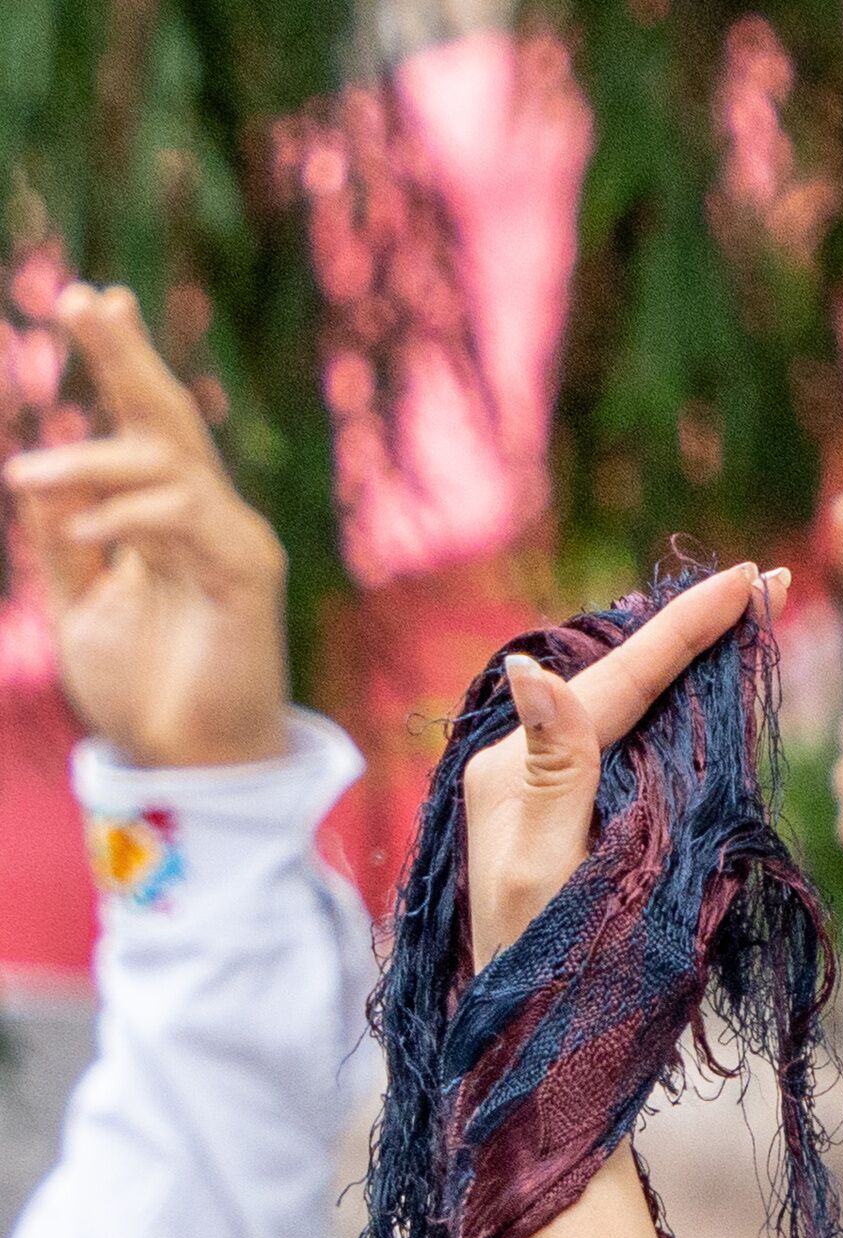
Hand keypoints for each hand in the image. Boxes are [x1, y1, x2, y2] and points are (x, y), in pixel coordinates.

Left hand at [2, 285, 289, 769]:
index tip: (91, 298)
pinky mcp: (249, 576)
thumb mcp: (76, 602)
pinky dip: (130, 514)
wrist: (184, 767)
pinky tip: (85, 532)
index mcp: (164, 522)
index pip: (144, 427)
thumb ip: (59, 536)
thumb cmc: (139, 695)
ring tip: (26, 474)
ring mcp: (232, 544)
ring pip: (166, 463)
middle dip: (124, 356)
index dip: (120, 362)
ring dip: (91, 459)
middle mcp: (204, 521)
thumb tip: (36, 468)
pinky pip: (187, 517)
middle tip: (84, 298)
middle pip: (168, 418)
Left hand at [464, 565, 776, 971]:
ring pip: (631, 712)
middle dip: (691, 633)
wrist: (532, 1052)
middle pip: (622, 680)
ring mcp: (553, 796)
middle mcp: (530, 769)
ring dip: (690, 669)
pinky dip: (680, 720)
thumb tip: (536, 667)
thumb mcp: (542, 871)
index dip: (685, 629)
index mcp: (515, 769)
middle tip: (763, 587)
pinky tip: (712, 702)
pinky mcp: (578, 826)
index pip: (614, 681)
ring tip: (746, 625)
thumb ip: (552, 773)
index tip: (748, 581)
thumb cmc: (540, 976)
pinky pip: (635, 754)